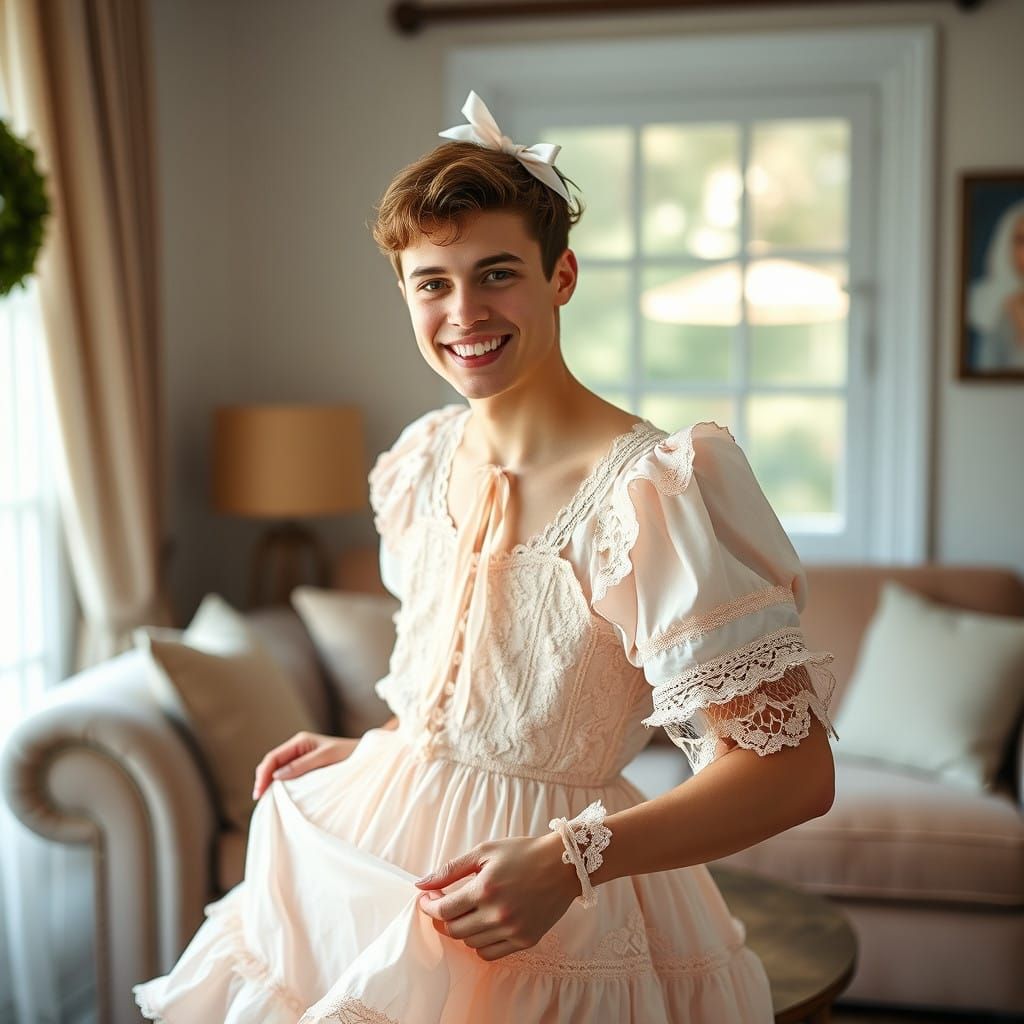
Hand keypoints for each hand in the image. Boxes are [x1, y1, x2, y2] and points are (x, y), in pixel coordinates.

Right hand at [252, 731, 358, 799]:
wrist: (366, 757)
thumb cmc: (349, 754)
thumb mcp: (326, 758)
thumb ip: (302, 765)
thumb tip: (277, 776)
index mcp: (300, 741)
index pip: (273, 757)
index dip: (263, 774)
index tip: (259, 792)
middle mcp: (298, 747)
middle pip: (271, 763)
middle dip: (262, 779)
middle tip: (259, 799)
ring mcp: (301, 757)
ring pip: (277, 770)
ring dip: (269, 782)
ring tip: (265, 799)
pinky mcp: (306, 767)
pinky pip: (287, 775)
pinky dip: (279, 785)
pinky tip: (277, 796)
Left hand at [414, 832, 580, 961]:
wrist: (563, 864)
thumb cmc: (522, 853)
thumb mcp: (484, 851)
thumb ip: (451, 869)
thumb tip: (421, 883)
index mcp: (485, 889)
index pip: (444, 910)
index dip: (429, 905)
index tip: (427, 897)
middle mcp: (497, 914)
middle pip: (454, 929)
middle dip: (442, 917)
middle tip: (443, 902)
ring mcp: (512, 930)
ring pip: (470, 943)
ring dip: (461, 928)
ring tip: (466, 911)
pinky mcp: (525, 940)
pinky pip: (490, 954)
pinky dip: (479, 943)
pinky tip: (482, 925)